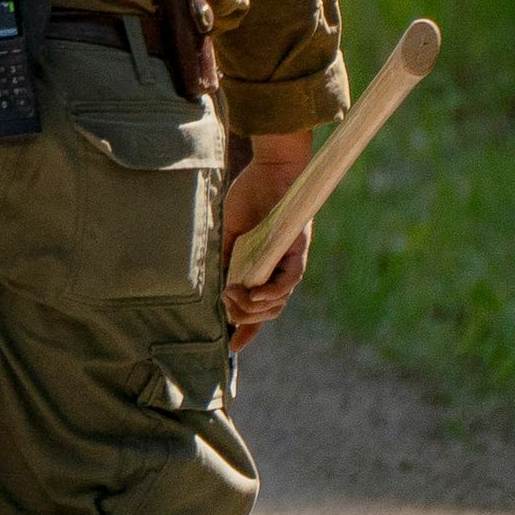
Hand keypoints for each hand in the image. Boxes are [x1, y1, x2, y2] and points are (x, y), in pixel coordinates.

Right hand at [221, 131, 315, 348]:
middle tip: (225, 309)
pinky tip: (250, 294)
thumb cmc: (251, 195)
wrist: (271, 168)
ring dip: (254, 307)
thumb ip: (227, 258)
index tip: (233, 346)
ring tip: (232, 298)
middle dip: (245, 318)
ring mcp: (290, 261)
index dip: (248, 329)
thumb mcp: (230, 233)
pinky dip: (271, 292)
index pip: (259, 305)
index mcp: (264, 267)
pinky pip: (289, 281)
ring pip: (279, 301)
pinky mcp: (297, 250)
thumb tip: (218, 285)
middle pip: (270, 310)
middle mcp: (280, 268)